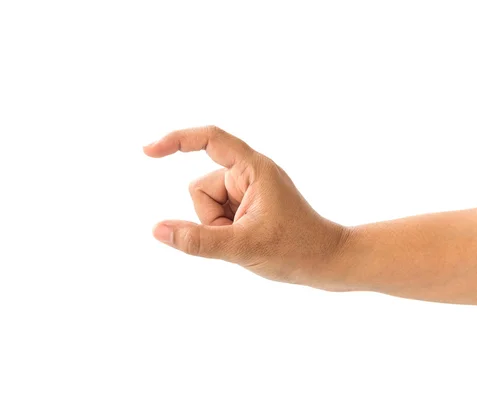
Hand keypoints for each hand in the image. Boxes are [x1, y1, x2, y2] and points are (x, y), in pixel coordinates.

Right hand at [143, 126, 349, 290]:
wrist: (328, 263)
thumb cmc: (296, 250)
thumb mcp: (242, 246)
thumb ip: (197, 240)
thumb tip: (158, 230)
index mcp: (253, 168)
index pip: (210, 139)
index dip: (176, 140)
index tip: (148, 151)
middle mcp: (248, 173)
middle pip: (200, 187)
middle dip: (209, 216)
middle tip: (242, 234)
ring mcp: (247, 190)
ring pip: (205, 204)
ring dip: (216, 227)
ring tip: (247, 239)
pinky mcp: (246, 205)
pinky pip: (215, 215)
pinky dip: (222, 231)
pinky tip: (247, 240)